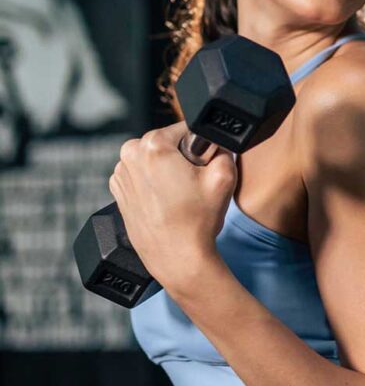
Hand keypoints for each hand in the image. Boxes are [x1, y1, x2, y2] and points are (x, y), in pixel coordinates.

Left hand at [108, 121, 235, 294]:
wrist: (177, 257)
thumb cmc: (197, 221)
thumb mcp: (224, 175)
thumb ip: (223, 146)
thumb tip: (216, 140)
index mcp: (152, 145)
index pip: (185, 128)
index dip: (200, 145)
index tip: (203, 165)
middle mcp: (130, 156)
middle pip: (167, 142)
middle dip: (182, 156)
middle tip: (193, 182)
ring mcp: (120, 175)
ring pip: (154, 158)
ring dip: (167, 169)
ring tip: (180, 195)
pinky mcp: (118, 191)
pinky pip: (142, 174)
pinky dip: (154, 183)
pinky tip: (167, 201)